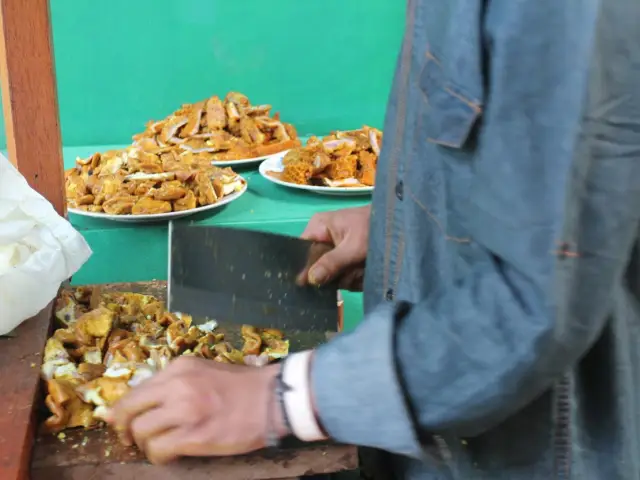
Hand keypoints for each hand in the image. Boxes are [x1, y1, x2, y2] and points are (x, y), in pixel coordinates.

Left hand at [106, 357, 285, 464]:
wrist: (273, 398)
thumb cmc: (242, 386)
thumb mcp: (204, 371)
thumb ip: (176, 382)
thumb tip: (149, 402)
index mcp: (179, 368)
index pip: (136, 390)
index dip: (124, 410)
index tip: (124, 422)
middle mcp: (177, 385)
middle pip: (129, 410)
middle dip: (125, 429)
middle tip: (131, 441)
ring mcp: (185, 410)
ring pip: (142, 432)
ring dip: (146, 445)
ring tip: (160, 448)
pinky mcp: (194, 435)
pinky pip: (159, 450)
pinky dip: (160, 457)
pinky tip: (171, 457)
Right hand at [297, 205, 369, 289]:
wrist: (399, 225)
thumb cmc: (373, 228)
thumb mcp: (353, 247)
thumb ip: (332, 263)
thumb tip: (310, 279)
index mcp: (318, 227)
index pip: (301, 251)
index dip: (306, 268)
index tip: (314, 284)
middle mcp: (323, 238)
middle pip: (318, 267)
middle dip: (336, 274)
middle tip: (352, 272)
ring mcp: (335, 250)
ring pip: (332, 274)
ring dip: (349, 277)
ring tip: (363, 270)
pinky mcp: (346, 259)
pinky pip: (343, 274)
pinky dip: (355, 276)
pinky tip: (365, 273)